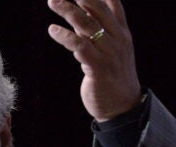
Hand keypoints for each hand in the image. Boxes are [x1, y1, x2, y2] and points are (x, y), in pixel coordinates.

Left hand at [47, 0, 141, 121]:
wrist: (122, 107)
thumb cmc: (113, 77)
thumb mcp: (111, 50)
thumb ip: (99, 30)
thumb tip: (82, 13)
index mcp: (122, 33)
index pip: (112, 5)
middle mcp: (118, 39)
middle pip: (98, 10)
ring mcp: (109, 53)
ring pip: (87, 25)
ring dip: (68, 10)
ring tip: (52, 1)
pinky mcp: (98, 67)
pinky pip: (80, 46)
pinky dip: (65, 36)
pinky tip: (52, 30)